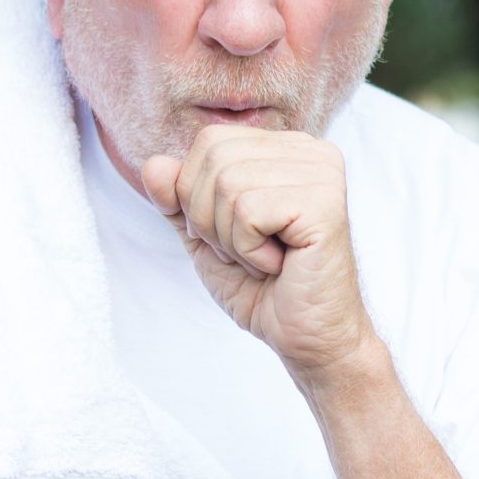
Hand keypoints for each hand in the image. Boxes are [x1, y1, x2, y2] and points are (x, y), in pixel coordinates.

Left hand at [141, 127, 378, 384]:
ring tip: (265, 259)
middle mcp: (311, 150)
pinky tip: (280, 265)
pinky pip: (249, 211)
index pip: (209, 140)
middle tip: (248, 252)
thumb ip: (177, 200)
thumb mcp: (205, 237)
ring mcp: (322, 173)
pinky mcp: (325, 203)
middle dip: (210, 219)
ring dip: (231, 239)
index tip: (234, 235)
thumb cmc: (264, 288)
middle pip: (214, 159)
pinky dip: (249, 250)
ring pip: (228, 184)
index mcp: (286, 148)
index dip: (198, 195)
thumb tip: (153, 165)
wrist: (306, 338)